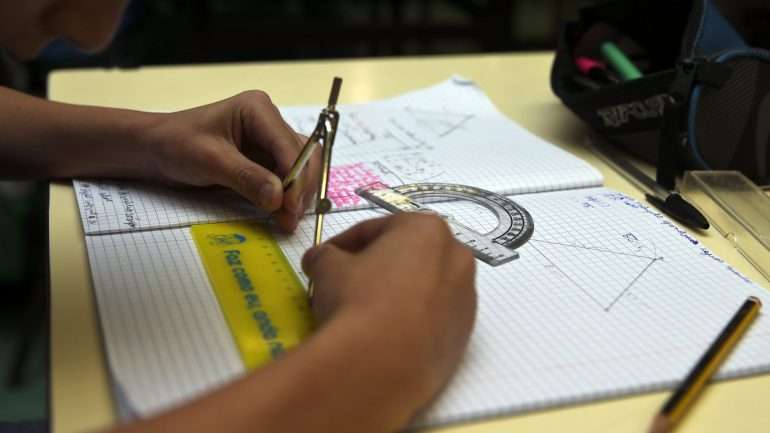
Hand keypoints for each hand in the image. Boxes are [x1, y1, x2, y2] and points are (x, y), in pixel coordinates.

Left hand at [146, 90, 319, 231]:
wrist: (156, 150)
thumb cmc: (176, 145)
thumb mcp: (210, 160)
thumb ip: (246, 177)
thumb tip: (278, 199)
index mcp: (258, 110)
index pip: (289, 146)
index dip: (296, 178)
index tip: (290, 208)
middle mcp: (270, 122)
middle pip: (304, 156)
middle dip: (300, 188)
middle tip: (290, 219)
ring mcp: (270, 141)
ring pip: (302, 168)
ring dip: (299, 194)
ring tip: (287, 220)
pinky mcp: (266, 159)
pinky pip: (288, 177)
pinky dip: (289, 196)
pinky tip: (282, 213)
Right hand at [302, 213, 476, 400]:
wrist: (380, 365)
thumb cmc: (357, 299)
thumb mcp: (327, 268)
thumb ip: (325, 255)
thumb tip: (320, 258)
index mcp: (428, 229)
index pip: (377, 229)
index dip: (344, 243)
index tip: (324, 257)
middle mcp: (457, 258)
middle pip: (408, 256)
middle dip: (377, 265)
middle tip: (345, 282)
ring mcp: (465, 299)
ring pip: (424, 288)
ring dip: (396, 293)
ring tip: (365, 312)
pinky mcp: (463, 336)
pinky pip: (432, 319)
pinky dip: (411, 321)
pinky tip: (385, 335)